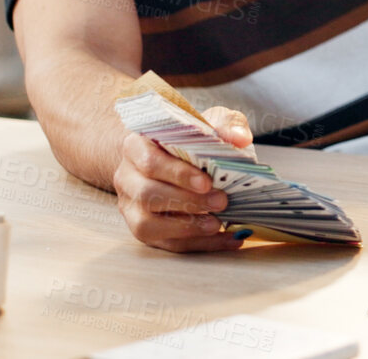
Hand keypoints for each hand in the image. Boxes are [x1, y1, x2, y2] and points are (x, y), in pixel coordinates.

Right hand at [111, 105, 251, 252]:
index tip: (207, 182)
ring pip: (148, 225)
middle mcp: (128, 178)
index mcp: (136, 146)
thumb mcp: (208, 122)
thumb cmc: (189, 139)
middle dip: (187, 202)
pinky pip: (168, 243)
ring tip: (218, 223)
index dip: (177, 174)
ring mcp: (132, 207)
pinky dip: (200, 244)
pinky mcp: (145, 230)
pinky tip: (228, 239)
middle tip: (222, 201)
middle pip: (148, 195)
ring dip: (187, 228)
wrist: (171, 157)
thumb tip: (239, 139)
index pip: (150, 161)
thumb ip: (224, 124)